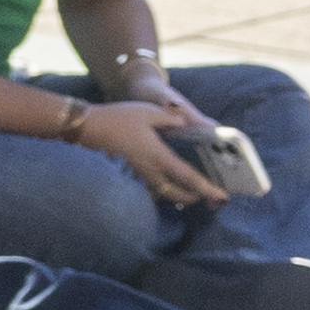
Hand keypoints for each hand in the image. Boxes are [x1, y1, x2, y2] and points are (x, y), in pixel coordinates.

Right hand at [74, 99, 232, 207]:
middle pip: (178, 194)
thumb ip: (171, 119)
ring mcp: (139, 174)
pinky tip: (168, 179)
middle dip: (195, 197)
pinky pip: (153, 187)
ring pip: (165, 193)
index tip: (223, 196)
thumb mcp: (148, 112)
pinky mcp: (130, 172)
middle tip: (209, 194)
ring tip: (192, 190)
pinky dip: (165, 188)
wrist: (86, 127)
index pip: (189, 178)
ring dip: (180, 194)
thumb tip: (186, 123)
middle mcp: (150, 170)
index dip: (208, 188)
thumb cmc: (117, 118)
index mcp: (159, 156)